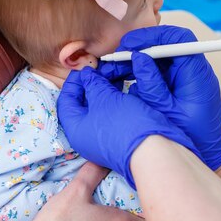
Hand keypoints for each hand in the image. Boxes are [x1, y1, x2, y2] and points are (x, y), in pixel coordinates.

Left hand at [57, 66, 198, 187]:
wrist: (153, 152)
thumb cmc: (123, 124)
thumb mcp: (105, 97)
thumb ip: (93, 83)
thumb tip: (87, 75)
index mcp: (75, 129)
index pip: (66, 101)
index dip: (74, 81)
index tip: (85, 67)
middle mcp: (86, 136)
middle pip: (83, 104)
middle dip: (93, 83)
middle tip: (103, 69)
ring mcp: (103, 138)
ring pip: (100, 108)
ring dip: (106, 89)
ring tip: (116, 74)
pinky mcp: (119, 137)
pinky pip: (112, 114)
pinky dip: (116, 100)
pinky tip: (125, 88)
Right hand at [108, 26, 220, 170]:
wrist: (209, 155)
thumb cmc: (193, 137)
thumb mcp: (167, 111)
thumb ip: (152, 84)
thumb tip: (138, 58)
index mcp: (196, 72)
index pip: (177, 39)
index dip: (153, 36)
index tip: (130, 44)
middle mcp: (191, 70)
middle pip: (162, 46)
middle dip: (136, 49)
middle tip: (114, 59)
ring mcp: (183, 77)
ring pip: (155, 58)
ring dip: (133, 62)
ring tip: (111, 71)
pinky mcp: (175, 85)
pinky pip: (155, 71)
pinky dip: (137, 74)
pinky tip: (120, 81)